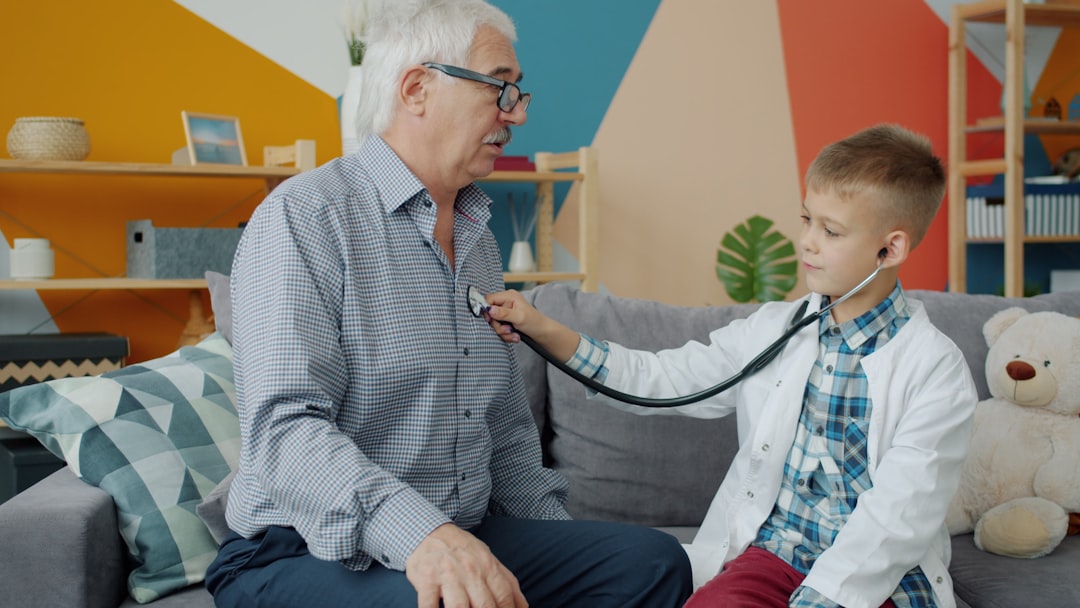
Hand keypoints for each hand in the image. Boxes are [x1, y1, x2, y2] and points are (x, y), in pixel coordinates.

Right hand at [405, 523, 527, 607]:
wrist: (430, 532)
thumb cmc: (463, 551)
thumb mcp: (489, 560)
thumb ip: (507, 584)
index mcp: (488, 566)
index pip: (504, 597)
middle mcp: (470, 570)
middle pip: (484, 605)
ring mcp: (447, 574)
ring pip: (459, 607)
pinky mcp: (426, 579)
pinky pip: (429, 604)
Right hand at [483, 289, 581, 362]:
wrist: (543, 333)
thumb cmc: (534, 322)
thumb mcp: (519, 317)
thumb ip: (503, 313)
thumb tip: (489, 309)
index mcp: (509, 296)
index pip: (488, 299)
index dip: (486, 310)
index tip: (491, 320)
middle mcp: (506, 302)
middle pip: (489, 313)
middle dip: (497, 325)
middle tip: (508, 330)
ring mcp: (505, 312)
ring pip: (494, 323)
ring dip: (502, 332)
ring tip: (513, 334)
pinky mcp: (506, 320)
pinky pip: (499, 328)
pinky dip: (505, 334)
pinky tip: (514, 336)